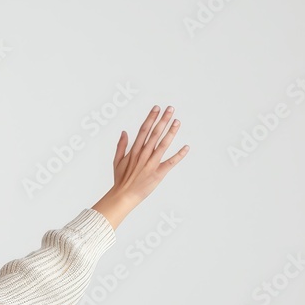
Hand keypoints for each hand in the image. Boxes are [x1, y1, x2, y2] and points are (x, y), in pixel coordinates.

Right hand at [92, 105, 189, 228]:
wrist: (123, 196)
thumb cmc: (121, 180)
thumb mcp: (117, 161)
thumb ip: (121, 145)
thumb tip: (124, 132)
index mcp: (134, 151)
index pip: (144, 130)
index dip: (151, 118)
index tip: (156, 108)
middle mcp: (143, 155)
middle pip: (155, 134)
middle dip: (163, 120)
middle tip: (170, 109)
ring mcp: (151, 164)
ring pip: (163, 145)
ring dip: (171, 132)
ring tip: (177, 121)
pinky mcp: (158, 173)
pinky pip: (171, 163)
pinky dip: (179, 155)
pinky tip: (186, 147)